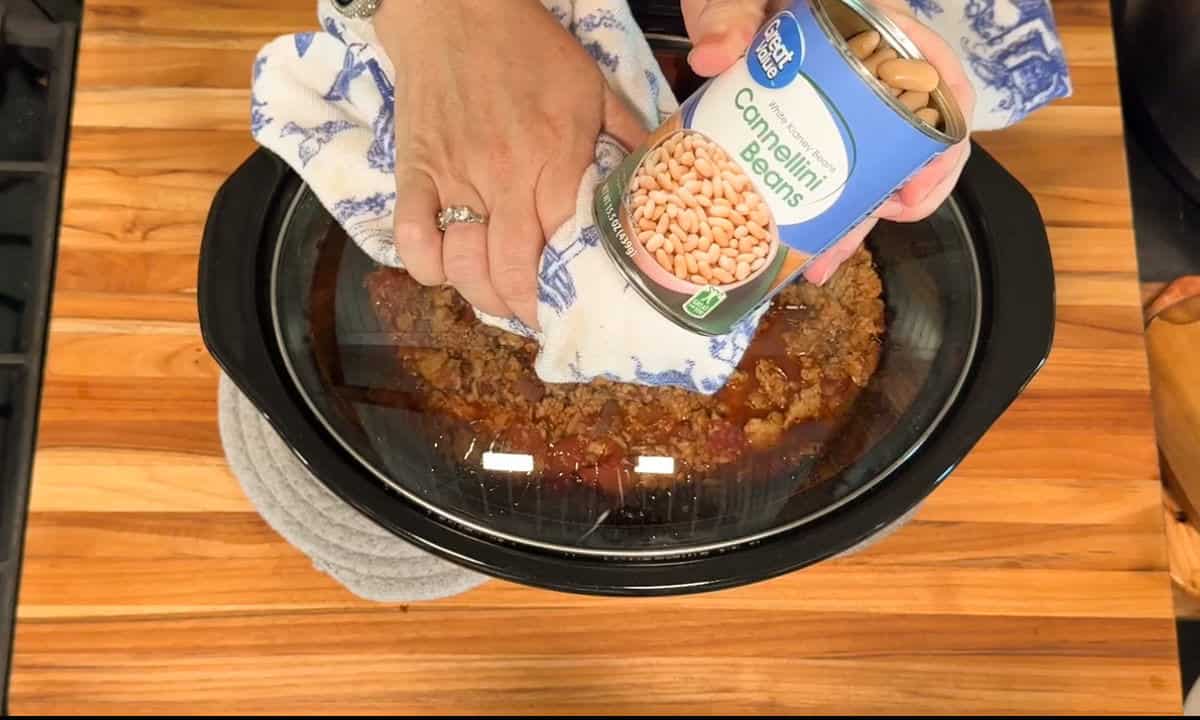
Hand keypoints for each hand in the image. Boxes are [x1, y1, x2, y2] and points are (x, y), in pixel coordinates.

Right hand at [375, 0, 646, 325]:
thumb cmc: (528, 47)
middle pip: (512, 273)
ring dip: (480, 294)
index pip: (564, 247)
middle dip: (526, 308)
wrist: (454, 9)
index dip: (570, 288)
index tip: (579, 304)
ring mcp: (454, 178)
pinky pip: (412, 241)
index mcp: (555, 157)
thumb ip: (626, 136)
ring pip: (462, 267)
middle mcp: (505, 177)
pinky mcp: (414, 173)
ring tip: (497, 295)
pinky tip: (447, 266)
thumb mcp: (592, 86)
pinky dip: (427, 268)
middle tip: (536, 313)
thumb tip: (659, 178)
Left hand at [681, 0, 974, 283]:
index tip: (911, 189)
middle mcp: (873, 68)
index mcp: (879, 26)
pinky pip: (830, 165)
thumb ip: (729, 12)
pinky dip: (819, 204)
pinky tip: (799, 241)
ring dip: (849, 217)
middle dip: (882, 203)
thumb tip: (714, 54)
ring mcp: (845, 99)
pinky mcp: (811, 120)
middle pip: (907, 142)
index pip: (941, 82)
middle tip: (845, 246)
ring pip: (867, 163)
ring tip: (818, 263)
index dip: (941, 142)